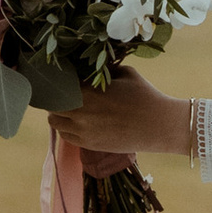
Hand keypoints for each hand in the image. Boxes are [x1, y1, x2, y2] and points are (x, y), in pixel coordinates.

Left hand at [50, 67, 194, 163]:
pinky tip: (77, 122)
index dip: (59, 82)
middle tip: (63, 94)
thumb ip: (103, 70)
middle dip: (56, 98)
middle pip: (51, 104)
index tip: (63, 79)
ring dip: (58, 114)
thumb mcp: (125, 73)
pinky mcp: (88, 144)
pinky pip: (65, 136)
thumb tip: (88, 67)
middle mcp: (81, 111)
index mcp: (88, 91)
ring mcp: (83, 130)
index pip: (59, 85)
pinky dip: (66, 128)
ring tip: (69, 109)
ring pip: (54, 121)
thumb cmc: (145, 95)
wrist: (159, 125)